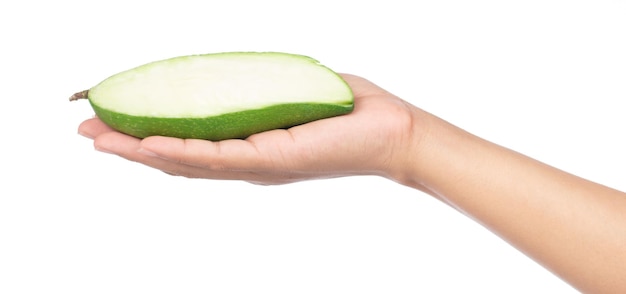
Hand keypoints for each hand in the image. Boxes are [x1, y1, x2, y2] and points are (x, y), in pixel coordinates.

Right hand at [78, 74, 420, 184]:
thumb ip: (253, 89)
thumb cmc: (343, 108)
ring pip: (188, 160)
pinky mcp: (272, 160)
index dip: (145, 131)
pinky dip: (181, 150)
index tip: (110, 117)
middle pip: (177, 155)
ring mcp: (256, 164)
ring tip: (100, 138)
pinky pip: (218, 156)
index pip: (188, 140)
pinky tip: (150, 144)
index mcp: (247, 144)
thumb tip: (227, 72)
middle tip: (86, 130)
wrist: (388, 130)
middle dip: (129, 144)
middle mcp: (246, 160)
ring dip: (141, 150)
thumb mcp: (285, 93)